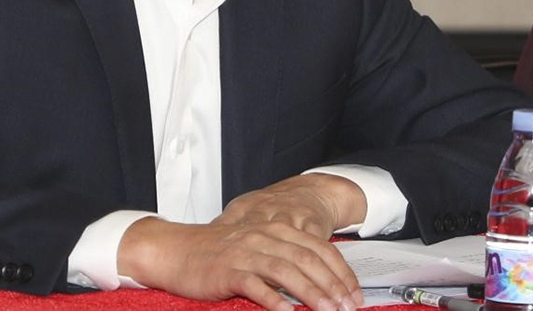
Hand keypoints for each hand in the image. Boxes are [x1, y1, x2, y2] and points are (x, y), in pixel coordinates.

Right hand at [116, 175, 367, 310]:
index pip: (319, 248)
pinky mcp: (229, 271)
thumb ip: (284, 257)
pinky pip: (257, 286)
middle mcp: (263, 237)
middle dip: (334, 286)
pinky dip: (276, 301)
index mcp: (274, 229)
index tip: (356, 295)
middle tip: (349, 308)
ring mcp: (246, 253)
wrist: (176, 250)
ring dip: (313, 294)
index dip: (341, 273)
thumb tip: (319, 281)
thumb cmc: (217, 253)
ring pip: (288, 272)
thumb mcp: (255, 247)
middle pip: (309, 260)